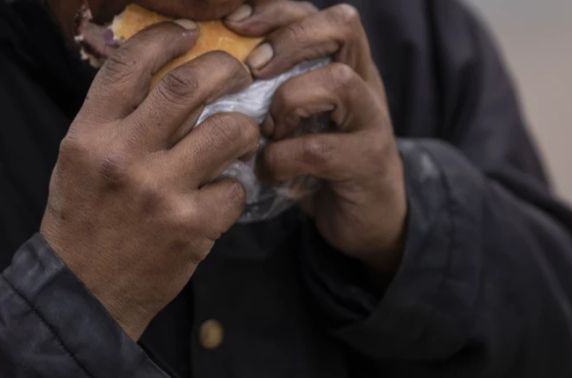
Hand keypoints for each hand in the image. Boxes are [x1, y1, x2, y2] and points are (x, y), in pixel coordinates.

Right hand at [41, 21, 258, 339]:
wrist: (84, 291)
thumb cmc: (83, 218)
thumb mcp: (79, 158)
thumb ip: (112, 116)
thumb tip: (160, 72)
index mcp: (89, 133)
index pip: (130, 63)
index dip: (166, 37)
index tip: (191, 34)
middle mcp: (122, 155)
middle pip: (188, 85)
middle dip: (226, 68)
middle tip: (239, 73)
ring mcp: (159, 191)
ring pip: (228, 130)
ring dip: (244, 128)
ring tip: (241, 135)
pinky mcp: (191, 226)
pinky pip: (235, 188)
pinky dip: (235, 188)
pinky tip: (221, 195)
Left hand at [227, 2, 406, 275]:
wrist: (365, 216)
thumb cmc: (314, 158)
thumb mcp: (290, 114)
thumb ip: (263, 87)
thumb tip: (199, 68)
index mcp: (341, 60)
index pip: (313, 10)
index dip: (274, 10)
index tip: (233, 24)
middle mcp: (363, 79)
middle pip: (342, 26)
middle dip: (288, 40)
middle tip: (251, 69)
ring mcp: (372, 120)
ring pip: (339, 82)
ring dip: (289, 101)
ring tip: (266, 128)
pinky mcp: (369, 163)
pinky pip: (322, 150)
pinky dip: (284, 158)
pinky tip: (268, 169)